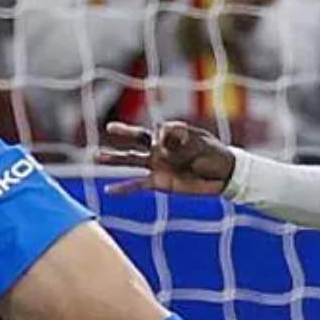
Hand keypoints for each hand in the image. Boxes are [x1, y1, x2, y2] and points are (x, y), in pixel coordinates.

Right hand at [98, 121, 235, 193]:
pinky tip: (109, 191)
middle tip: (110, 127)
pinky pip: (137, 185)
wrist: (223, 175)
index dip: (167, 136)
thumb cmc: (214, 153)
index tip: (181, 142)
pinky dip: (123, 188)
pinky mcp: (159, 182)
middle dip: (125, 133)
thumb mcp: (203, 143)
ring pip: (132, 160)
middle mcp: (160, 148)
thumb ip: (184, 138)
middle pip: (138, 139)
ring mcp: (157, 165)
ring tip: (96, 156)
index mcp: (170, 133)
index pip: (160, 130)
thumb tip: (162, 135)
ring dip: (115, 159)